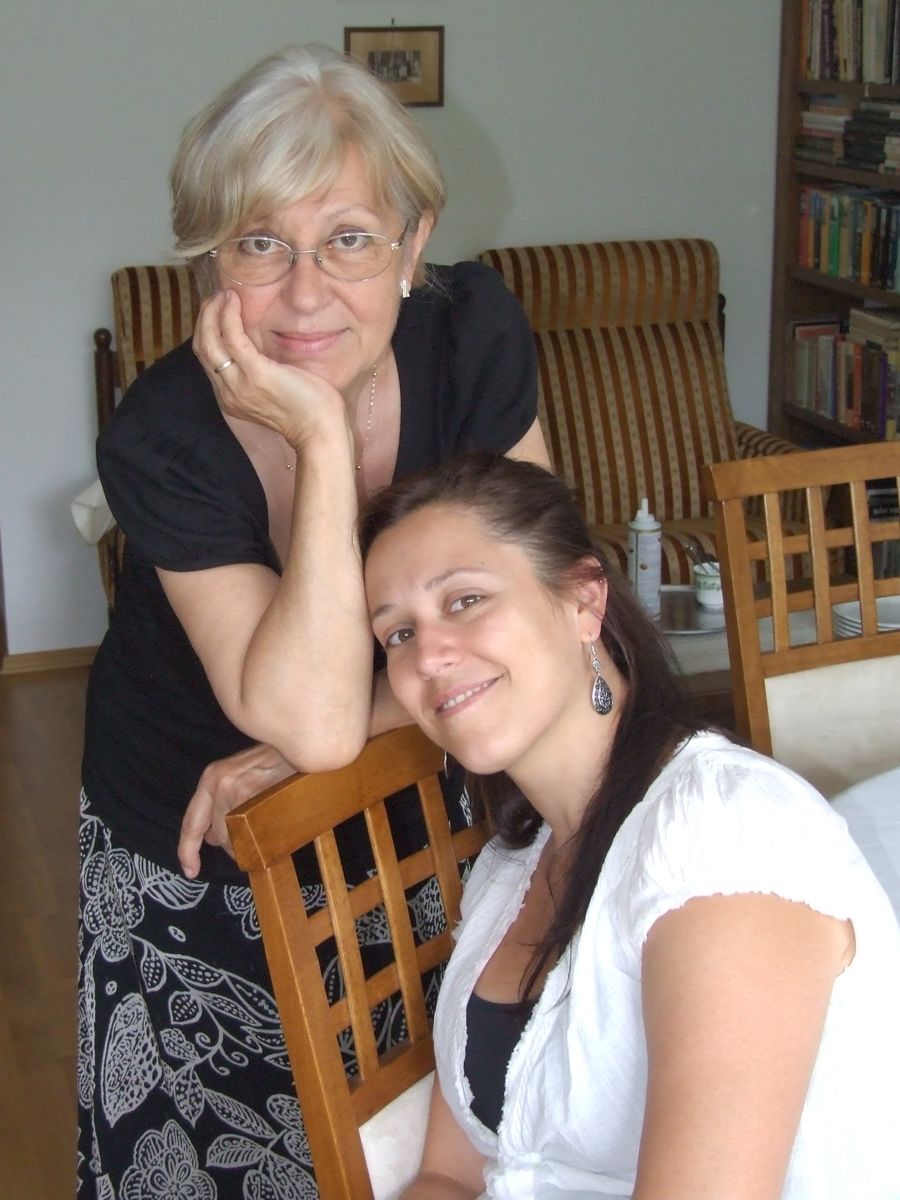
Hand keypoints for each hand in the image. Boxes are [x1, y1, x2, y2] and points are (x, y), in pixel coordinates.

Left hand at [178, 742, 296, 877]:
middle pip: (220, 837)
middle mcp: (223, 785)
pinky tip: (280, 828)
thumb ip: (223, 800)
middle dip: (234, 844)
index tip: (191, 870)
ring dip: (254, 843)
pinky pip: (260, 839)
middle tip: (256, 834)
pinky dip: (268, 842)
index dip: (188, 850)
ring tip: (271, 825)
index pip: (192, 822)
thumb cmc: (277, 757)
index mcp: (213, 777)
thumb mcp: (241, 771)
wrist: (305, 740)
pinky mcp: (265, 802)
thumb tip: (212, 836)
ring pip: (241, 840)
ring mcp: (244, 795)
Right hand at [193, 289, 348, 448]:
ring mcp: (239, 384)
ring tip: (225, 295)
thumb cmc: (308, 411)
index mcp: (231, 398)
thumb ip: (259, 374)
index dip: (208, 330)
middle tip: (217, 296)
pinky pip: (232, 337)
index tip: (217, 310)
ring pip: (209, 341)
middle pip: (202, 348)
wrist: (320, 433)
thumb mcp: (274, 392)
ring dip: (213, 312)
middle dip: (205, 317)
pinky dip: (228, 315)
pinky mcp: (256, 374)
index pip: (208, 359)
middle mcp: (228, 393)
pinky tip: (234, 300)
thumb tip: (259, 347)